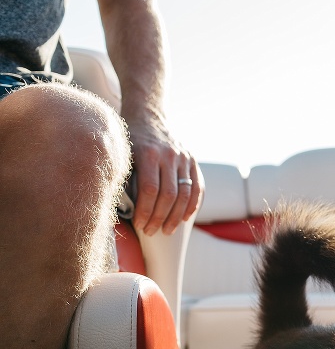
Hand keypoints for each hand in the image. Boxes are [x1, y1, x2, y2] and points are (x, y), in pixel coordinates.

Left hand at [129, 121, 202, 235]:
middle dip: (160, 217)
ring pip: (185, 194)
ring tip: (167, 230)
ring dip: (177, 216)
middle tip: (151, 231)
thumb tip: (124, 209)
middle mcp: (170, 155)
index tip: (139, 225)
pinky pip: (197, 187)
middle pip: (169, 194)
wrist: (149, 116)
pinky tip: (185, 219)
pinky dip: (193, 205)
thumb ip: (124, 176)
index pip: (149, 189)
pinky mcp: (193, 161)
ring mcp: (184, 158)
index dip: (145, 211)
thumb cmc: (129, 139)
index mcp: (149, 153)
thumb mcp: (122, 153)